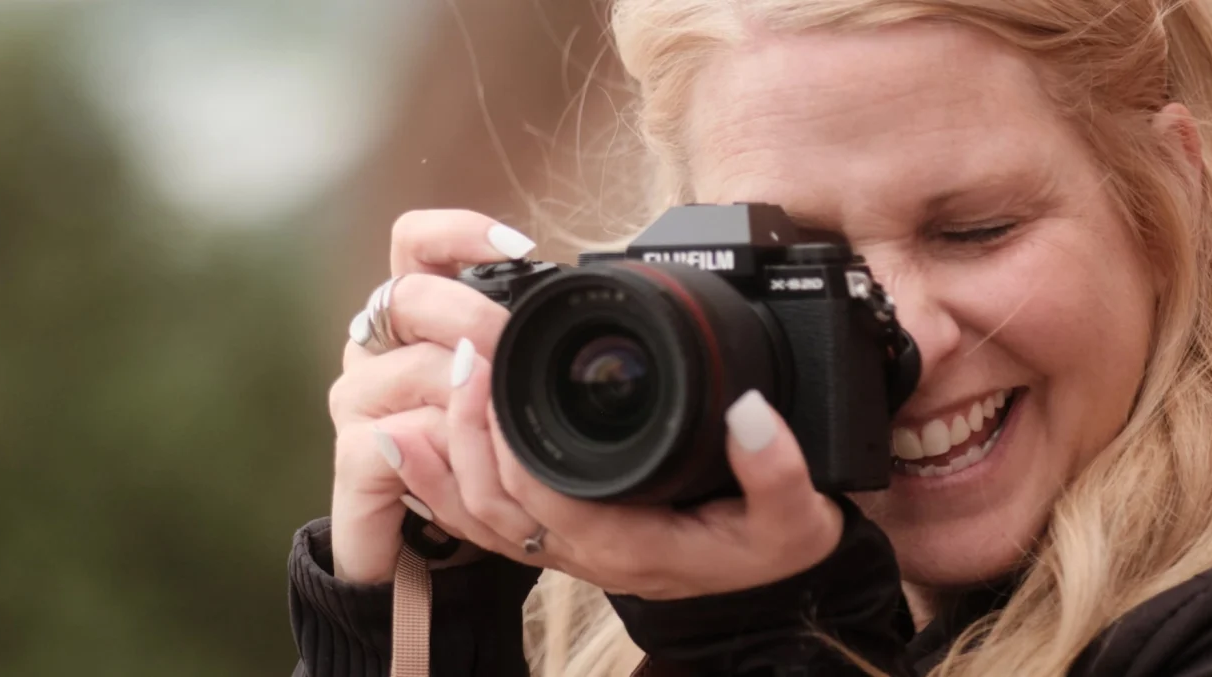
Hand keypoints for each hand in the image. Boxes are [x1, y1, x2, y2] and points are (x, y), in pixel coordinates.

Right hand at [325, 209, 537, 583]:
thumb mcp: (497, 386)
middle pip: (408, 296)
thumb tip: (573, 299)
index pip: (415, 242)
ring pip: (410, 369)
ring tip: (505, 408)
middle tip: (515, 343)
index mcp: (409, 316)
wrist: (410, 539)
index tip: (518, 248)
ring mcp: (357, 401)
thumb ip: (515, 340)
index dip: (459, 232)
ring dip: (467, 389)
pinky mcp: (351, 458)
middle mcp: (373, 347)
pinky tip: (464, 451)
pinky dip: (438, 446)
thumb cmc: (464, 451)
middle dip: (473, 315)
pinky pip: (393, 440)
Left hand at [389, 338, 845, 600]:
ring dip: (444, 457)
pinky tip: (415, 445)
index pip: (543, 495)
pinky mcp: (560, 537)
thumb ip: (777, 468)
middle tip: (461, 356)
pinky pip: (483, 523)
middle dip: (466, 429)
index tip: (494, 367)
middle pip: (494, 502)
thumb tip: (747, 407)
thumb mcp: (796, 517)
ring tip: (424, 391)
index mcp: (632, 545)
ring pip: (478, 517)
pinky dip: (440, 488)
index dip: (506, 439)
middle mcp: (586, 554)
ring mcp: (568, 550)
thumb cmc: (773, 550)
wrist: (767, 587)